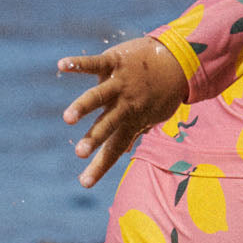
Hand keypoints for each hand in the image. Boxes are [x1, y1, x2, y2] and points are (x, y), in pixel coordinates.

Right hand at [58, 37, 189, 187]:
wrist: (180, 59)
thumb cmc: (164, 91)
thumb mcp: (154, 115)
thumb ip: (135, 130)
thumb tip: (123, 151)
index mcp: (133, 120)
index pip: (114, 148)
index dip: (100, 166)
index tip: (84, 183)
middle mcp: (126, 103)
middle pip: (107, 124)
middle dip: (94, 138)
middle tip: (79, 152)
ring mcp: (120, 83)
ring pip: (98, 96)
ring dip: (83, 107)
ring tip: (68, 118)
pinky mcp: (116, 62)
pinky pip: (94, 63)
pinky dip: (78, 64)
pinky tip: (62, 65)